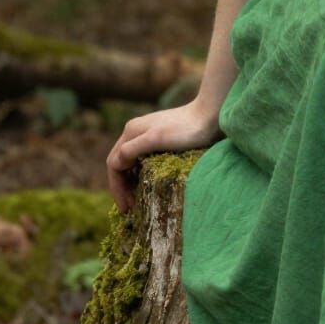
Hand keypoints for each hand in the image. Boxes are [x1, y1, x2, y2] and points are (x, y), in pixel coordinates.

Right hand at [106, 99, 221, 213]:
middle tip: (130, 208)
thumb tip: (115, 164)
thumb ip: (132, 149)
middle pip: (120, 163)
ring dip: (130, 181)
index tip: (126, 208)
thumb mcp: (156, 139)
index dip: (117, 187)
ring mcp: (148, 135)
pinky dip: (142, 174)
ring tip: (138, 200)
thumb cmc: (185, 129)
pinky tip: (149, 184)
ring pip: (131, 162)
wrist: (211, 115)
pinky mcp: (161, 140)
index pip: (114, 164)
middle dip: (122, 187)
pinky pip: (143, 160)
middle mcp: (136, 132)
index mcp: (131, 131)